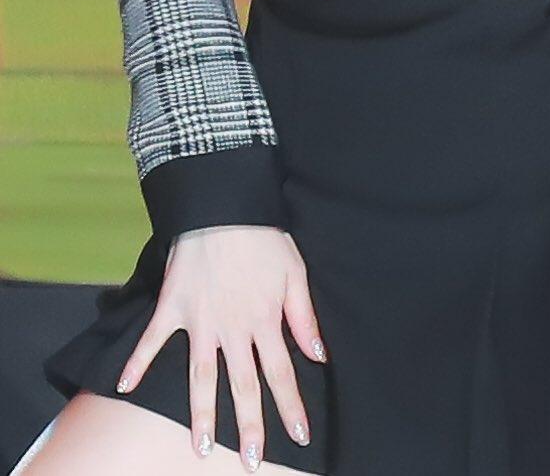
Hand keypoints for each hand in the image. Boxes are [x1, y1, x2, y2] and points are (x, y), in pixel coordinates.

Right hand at [114, 224, 325, 469]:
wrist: (224, 205)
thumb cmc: (263, 236)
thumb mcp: (295, 272)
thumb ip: (304, 316)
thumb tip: (318, 354)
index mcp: (265, 320)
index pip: (281, 373)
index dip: (291, 407)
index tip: (300, 437)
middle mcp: (233, 328)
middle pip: (242, 386)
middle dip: (250, 426)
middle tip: (253, 461)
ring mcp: (200, 320)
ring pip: (201, 377)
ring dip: (203, 414)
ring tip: (203, 447)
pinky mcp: (173, 307)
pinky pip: (152, 340)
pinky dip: (138, 362)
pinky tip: (125, 387)